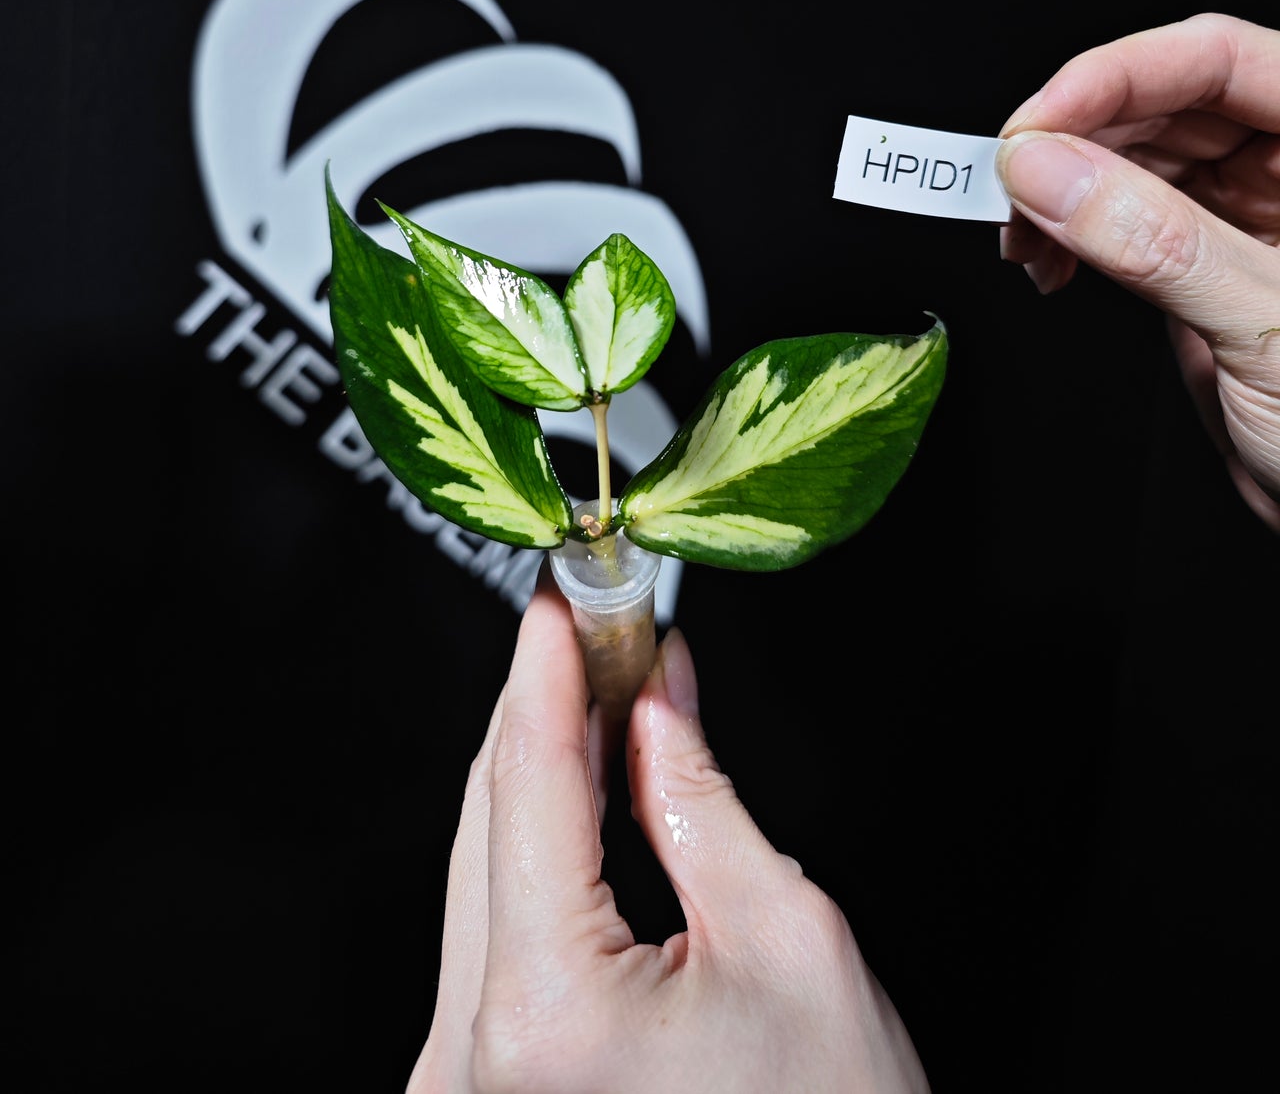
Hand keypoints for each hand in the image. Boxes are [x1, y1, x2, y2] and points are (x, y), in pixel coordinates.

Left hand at [407, 562, 929, 1093]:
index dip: (544, 666)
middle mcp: (471, 1064)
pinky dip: (537, 860)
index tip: (561, 593)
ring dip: (540, 781)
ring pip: (482, 878)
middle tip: (602, 629)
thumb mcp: (791, 939)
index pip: (526, 780)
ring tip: (603, 697)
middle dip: (544, 713)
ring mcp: (463, 1092)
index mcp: (545, 1014)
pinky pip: (491, 942)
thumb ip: (700, 799)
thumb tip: (656, 693)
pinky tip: (582, 803)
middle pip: (489, 823)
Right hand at [995, 11, 1279, 527]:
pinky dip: (1073, 233)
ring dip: (1063, 185)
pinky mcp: (1211, 272)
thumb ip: (1155, 239)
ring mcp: (1254, 220)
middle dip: (1077, 133)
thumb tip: (1048, 166)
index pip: (1220, 59)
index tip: (1037, 122)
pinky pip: (1128, 221)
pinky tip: (1047, 259)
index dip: (1119, 74)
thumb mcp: (1269, 326)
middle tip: (1013, 180)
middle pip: (1169, 101)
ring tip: (1022, 231)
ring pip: (1138, 158)